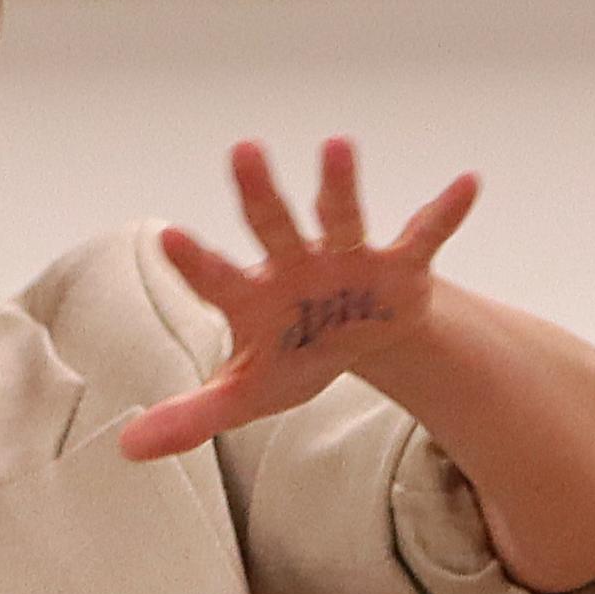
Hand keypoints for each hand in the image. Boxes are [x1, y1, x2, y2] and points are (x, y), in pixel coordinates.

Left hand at [122, 138, 479, 461]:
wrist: (360, 340)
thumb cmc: (293, 356)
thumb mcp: (248, 393)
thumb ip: (191, 416)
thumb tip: (125, 448)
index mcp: (253, 298)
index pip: (217, 279)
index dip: (195, 262)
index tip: (167, 237)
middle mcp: (295, 266)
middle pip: (272, 226)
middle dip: (258, 193)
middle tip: (243, 150)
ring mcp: (348, 260)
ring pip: (341, 216)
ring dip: (339, 185)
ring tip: (336, 145)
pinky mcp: (399, 265)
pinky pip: (424, 234)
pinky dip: (446, 211)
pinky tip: (468, 184)